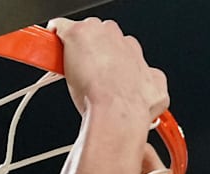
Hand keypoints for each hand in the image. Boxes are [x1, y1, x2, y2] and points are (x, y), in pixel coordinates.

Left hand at [48, 18, 169, 124]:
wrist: (118, 110)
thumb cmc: (133, 108)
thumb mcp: (156, 99)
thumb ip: (153, 90)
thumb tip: (154, 96)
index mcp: (137, 53)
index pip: (122, 48)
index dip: (110, 61)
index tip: (104, 73)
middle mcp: (121, 40)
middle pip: (104, 36)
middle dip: (97, 50)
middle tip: (89, 71)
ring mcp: (99, 35)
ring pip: (86, 32)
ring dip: (80, 47)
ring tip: (73, 67)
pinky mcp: (78, 33)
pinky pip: (61, 28)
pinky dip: (57, 36)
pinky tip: (54, 49)